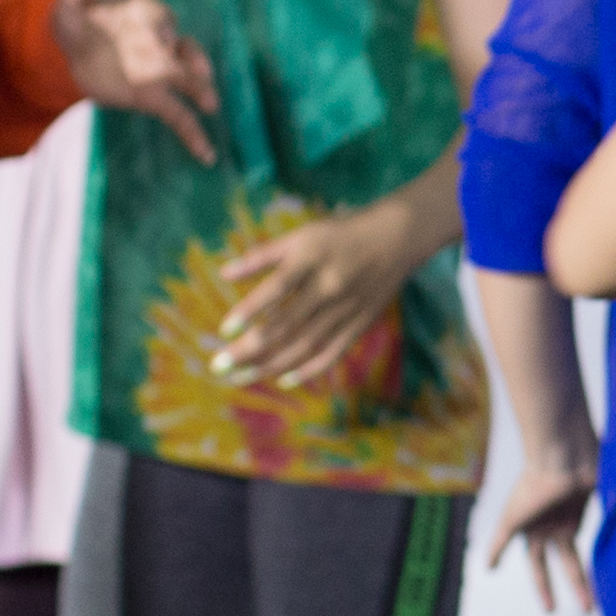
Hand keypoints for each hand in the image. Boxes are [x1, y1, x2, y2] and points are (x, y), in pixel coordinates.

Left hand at [62, 0, 220, 163]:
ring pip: (188, 78)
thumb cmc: (81, 20)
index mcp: (147, 14)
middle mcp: (162, 43)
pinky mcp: (154, 97)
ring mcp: (161, 71)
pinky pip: (179, 116)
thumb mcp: (73, 2)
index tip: (162, 37)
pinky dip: (194, 136)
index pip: (160, 18)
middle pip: (181, 51)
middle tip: (196, 75)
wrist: (77, 49)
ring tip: (210, 104)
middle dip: (191, 63)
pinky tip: (207, 156)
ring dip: (201, 89)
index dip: (162, 28)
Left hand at [207, 198, 431, 395]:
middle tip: (220, 366)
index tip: (223, 331)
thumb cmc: (339, 235)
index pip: (277, 289)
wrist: (396, 238)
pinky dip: (309, 369)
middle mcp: (328, 287)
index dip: (250, 310)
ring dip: (271, 364)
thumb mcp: (301, 236)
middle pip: (286, 324)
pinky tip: (284, 380)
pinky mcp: (360, 323)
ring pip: (305, 344)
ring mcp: (346, 309)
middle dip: (251, 348)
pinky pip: (333, 352)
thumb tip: (223, 272)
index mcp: (311, 260)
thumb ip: (263, 255)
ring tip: (241, 377)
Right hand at [488, 421, 595, 615]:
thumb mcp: (512, 520)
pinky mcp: (594, 505)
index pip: (540, 567)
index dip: (544, 588)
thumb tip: (487, 570)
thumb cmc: (534, 487)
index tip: (550, 611)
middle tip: (589, 610)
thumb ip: (499, 544)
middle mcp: (554, 525)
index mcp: (534, 530)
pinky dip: (611, 542)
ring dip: (595, 570)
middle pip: (567, 563)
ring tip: (608, 592)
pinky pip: (604, 529)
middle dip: (577, 586)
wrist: (563, 457)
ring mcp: (575, 515)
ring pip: (587, 550)